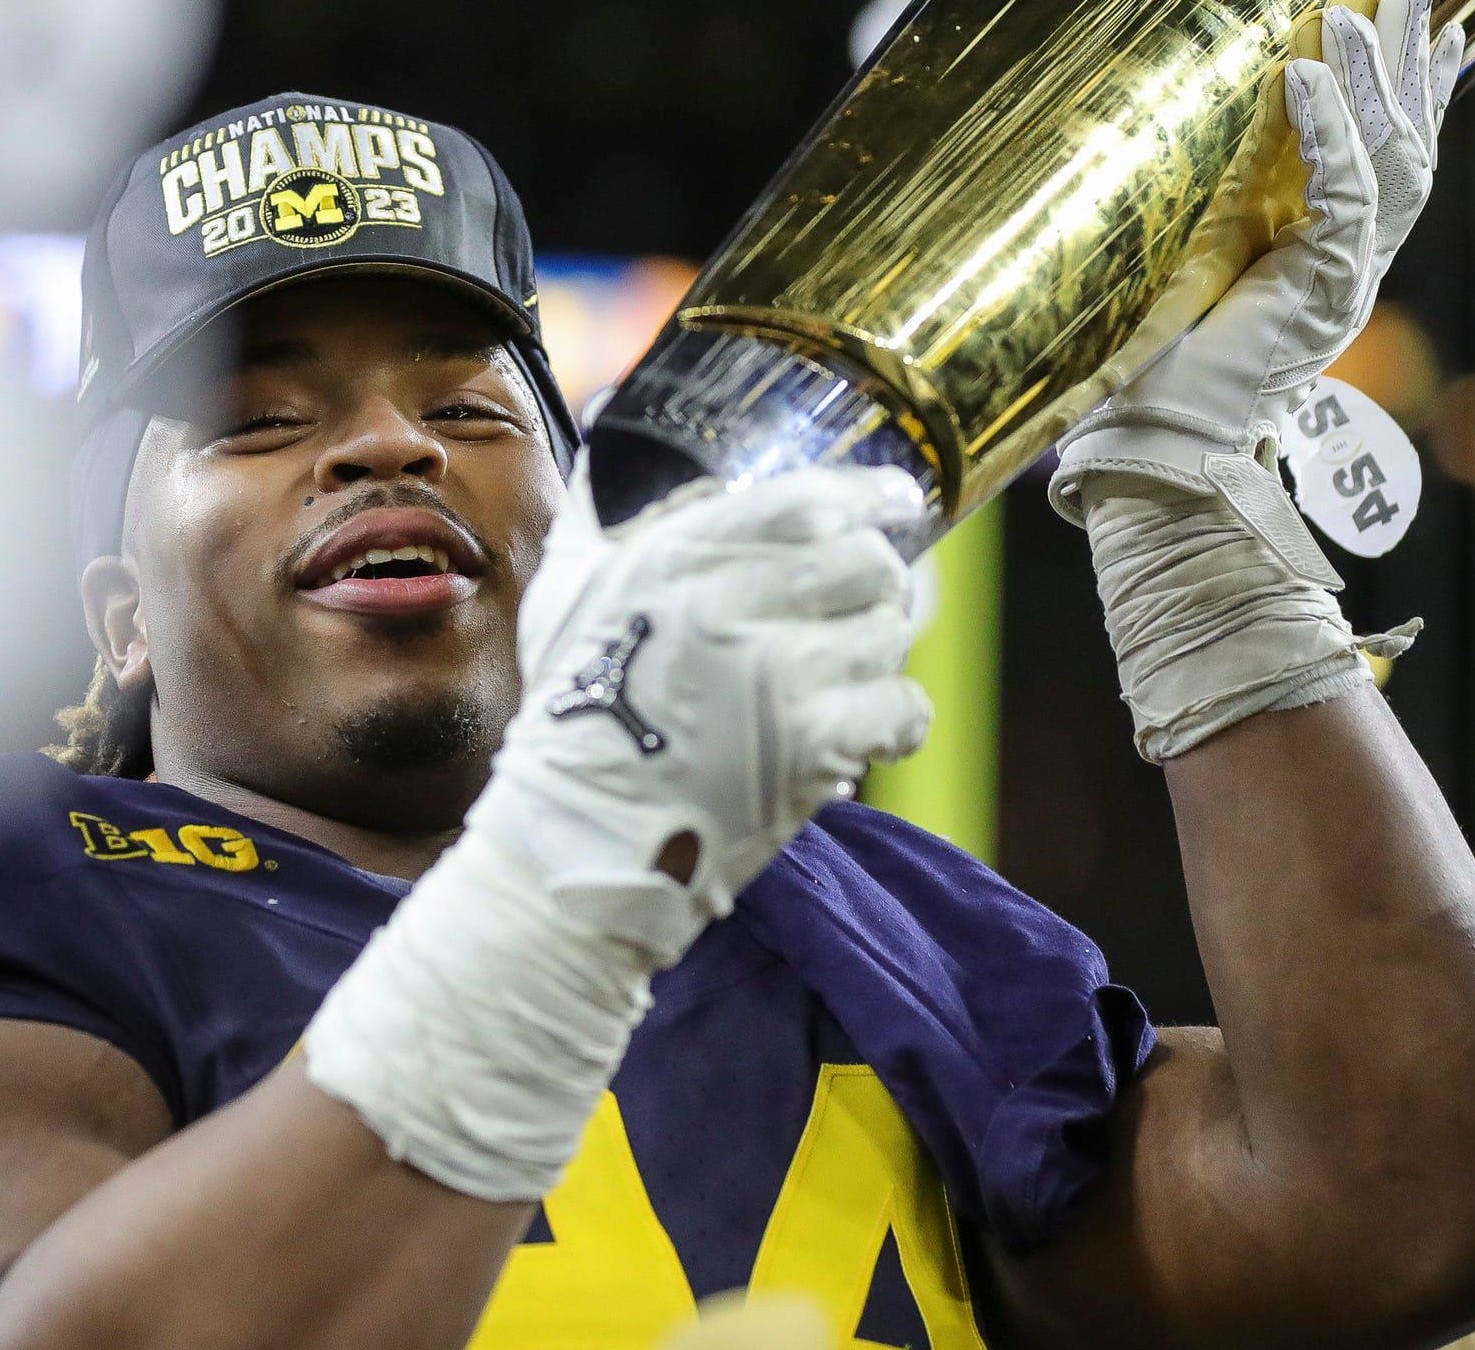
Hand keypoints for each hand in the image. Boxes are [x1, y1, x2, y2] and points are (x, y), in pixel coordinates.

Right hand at [469, 458, 932, 956]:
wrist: (581, 838)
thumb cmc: (577, 710)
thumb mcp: (571, 589)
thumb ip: (602, 501)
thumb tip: (616, 408)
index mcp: (679, 559)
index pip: (810, 500)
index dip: (869, 495)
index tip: (896, 501)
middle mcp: (733, 608)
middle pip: (867, 563)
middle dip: (873, 582)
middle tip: (857, 604)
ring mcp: (780, 679)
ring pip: (888, 634)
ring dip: (872, 654)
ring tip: (833, 677)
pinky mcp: (814, 747)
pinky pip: (903, 705)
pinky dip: (891, 718)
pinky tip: (857, 729)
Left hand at [1051, 0, 1463, 568]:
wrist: (1164, 451)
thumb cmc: (1164, 377)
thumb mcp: (1203, 276)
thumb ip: (1232, 220)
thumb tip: (1221, 146)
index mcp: (1333, 268)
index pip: (1393, 166)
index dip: (1414, 99)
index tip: (1430, 34)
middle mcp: (1354, 271)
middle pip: (1408, 149)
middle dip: (1409, 67)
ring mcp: (1346, 282)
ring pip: (1391, 162)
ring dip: (1372, 82)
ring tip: (1353, 16)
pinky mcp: (1324, 291)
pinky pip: (1345, 193)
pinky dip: (1328, 131)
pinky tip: (1303, 76)